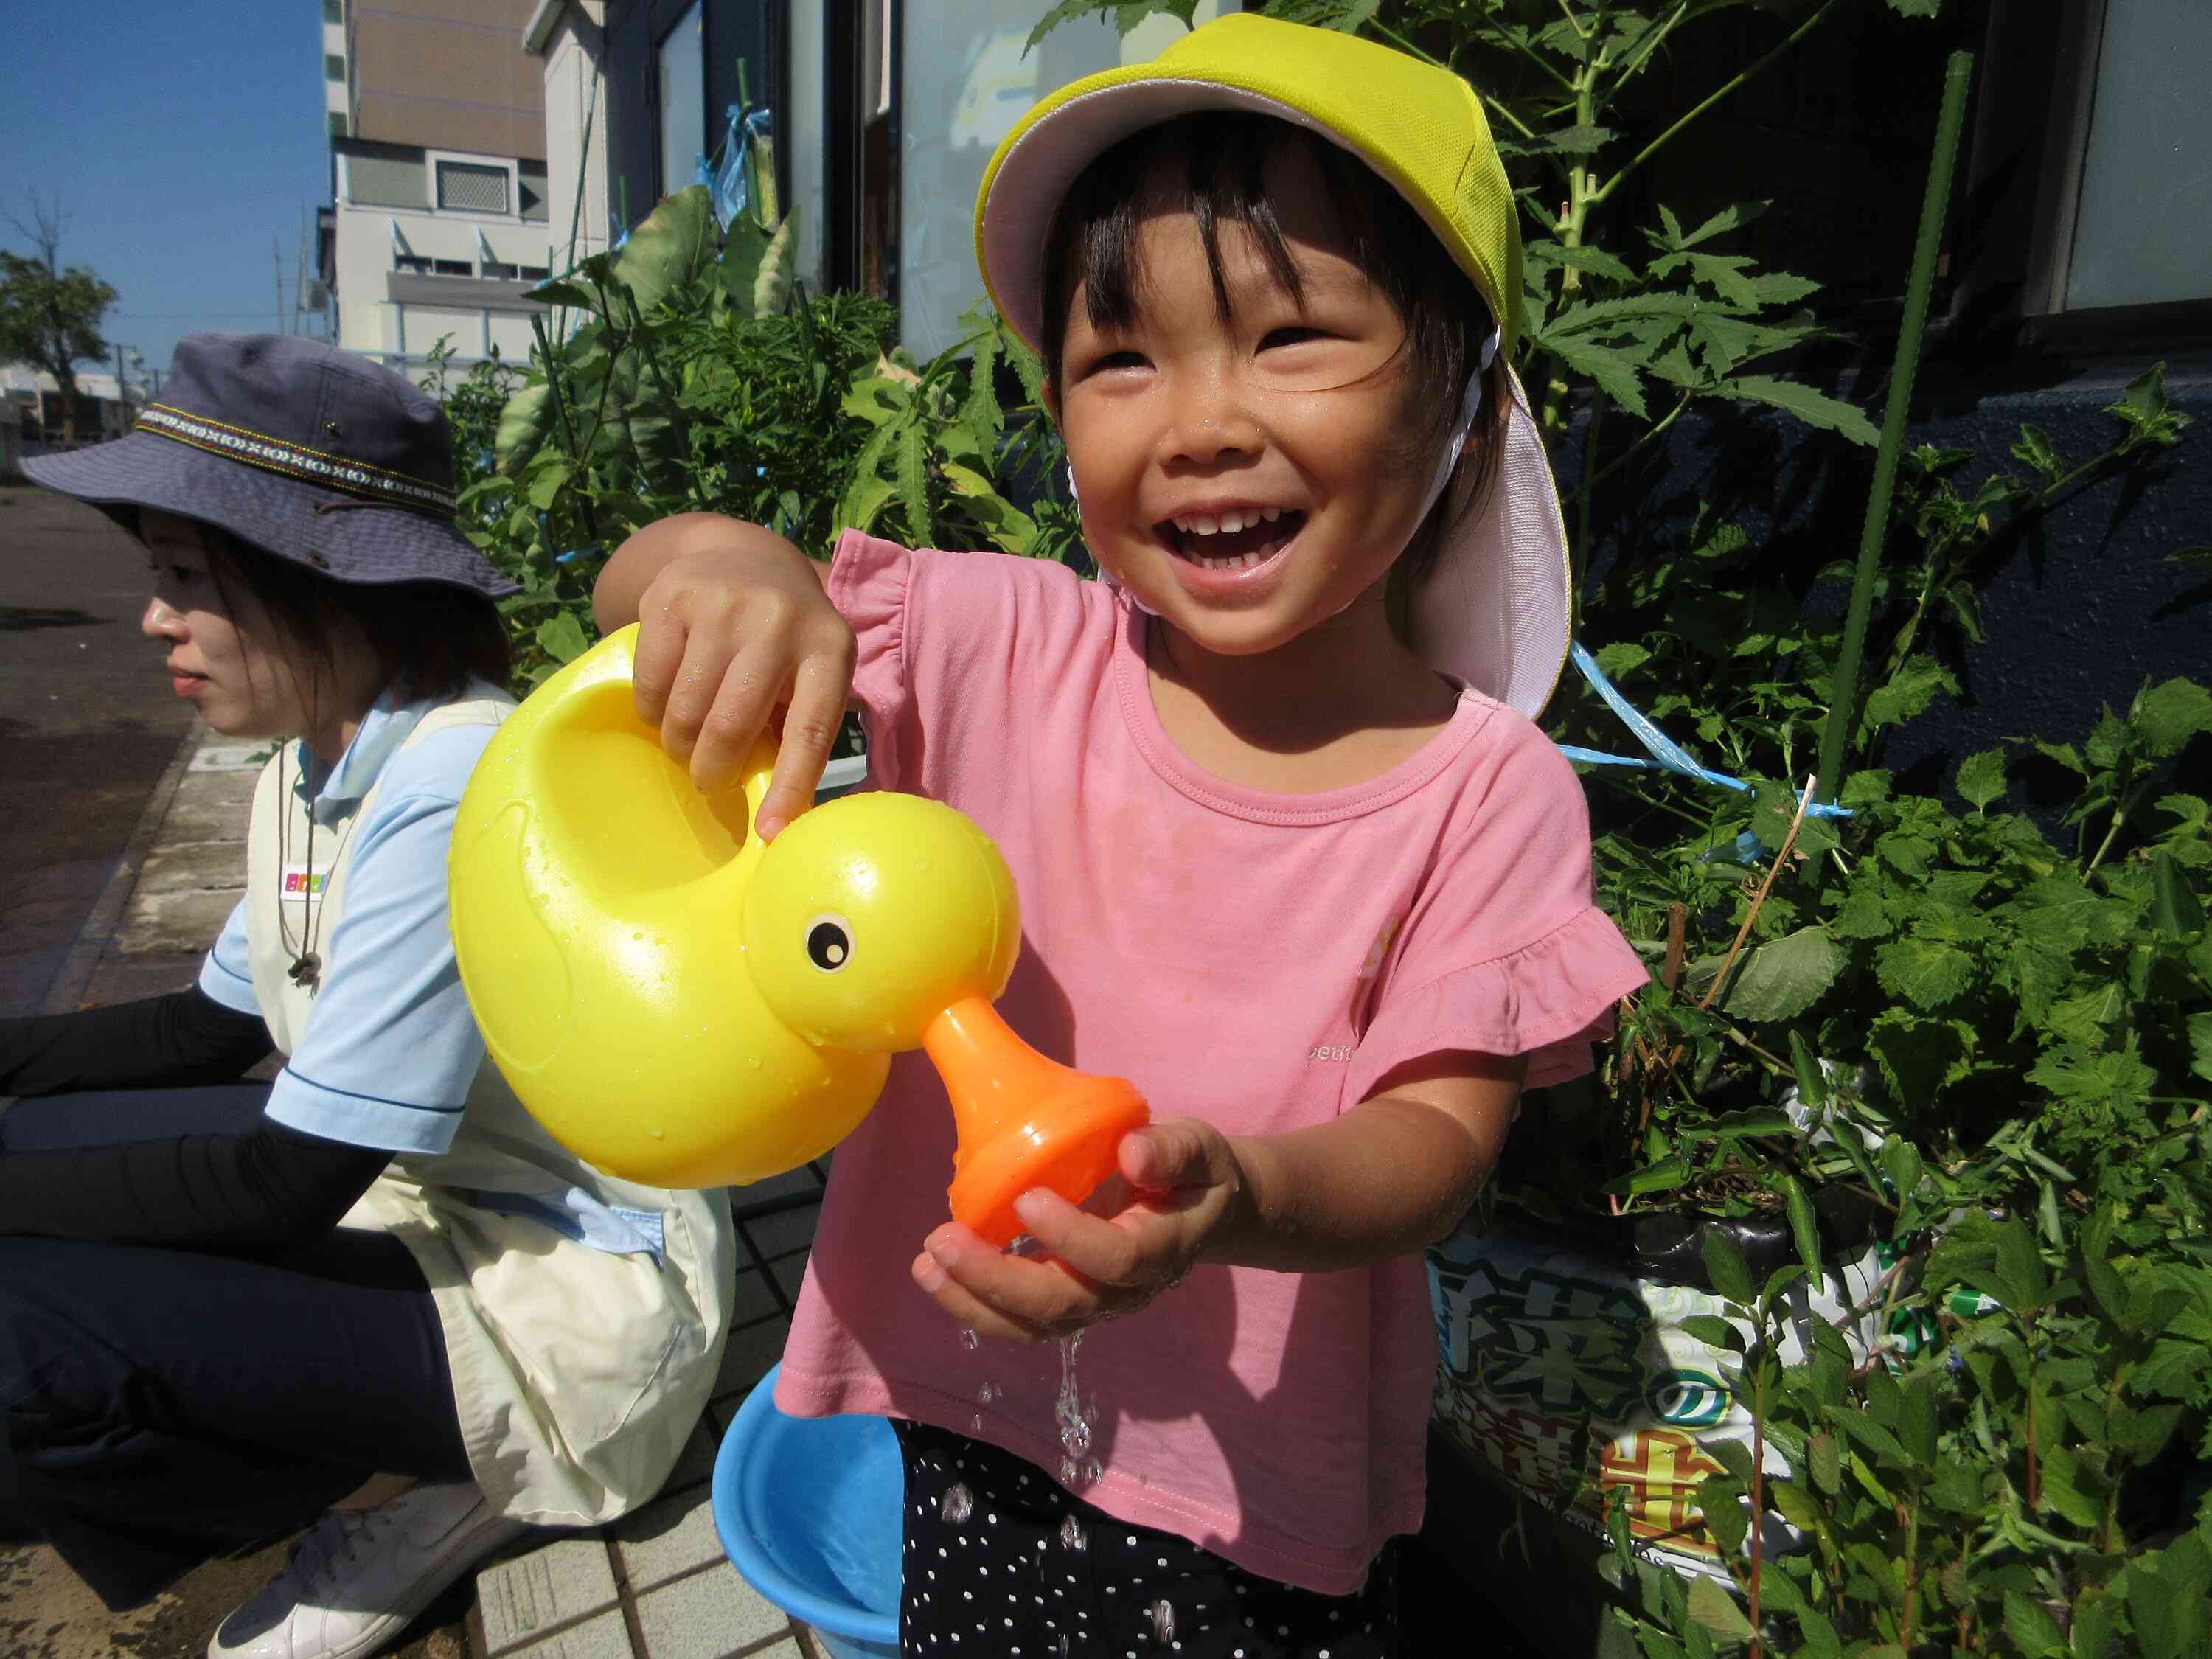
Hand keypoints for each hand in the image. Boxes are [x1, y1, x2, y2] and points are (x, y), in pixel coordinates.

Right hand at [624, 525, 853, 833]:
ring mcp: (721, 606)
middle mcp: (778, 622)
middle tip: (709, 778)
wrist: (744, 554)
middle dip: (713, 770)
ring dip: (679, 745)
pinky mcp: (670, 599)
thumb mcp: (812, 670)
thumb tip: (777, 816)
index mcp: (828, 648)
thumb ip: (800, 725)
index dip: (790, 785)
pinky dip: (653, 712)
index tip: (771, 832)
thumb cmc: (785, 638)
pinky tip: (668, 705)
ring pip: (685, 711)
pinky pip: (650, 685)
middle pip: (732, 726)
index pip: (811, 729)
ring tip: (688, 743)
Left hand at [909, 1118, 1251, 1343]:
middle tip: (943, 1240)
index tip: (1027, 1196)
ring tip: (925, 1265)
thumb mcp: (1197, 1148)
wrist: (1202, 1211)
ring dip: (972, 1301)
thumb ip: (1171, 1150)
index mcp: (1161, 1249)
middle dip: (996, 1280)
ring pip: (1032, 1324)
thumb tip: (1132, 1154)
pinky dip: (973, 1304)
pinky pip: (1019, 1320)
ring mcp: (1094, 1304)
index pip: (1116, 1258)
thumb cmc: (1195, 1173)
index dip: (1071, 1236)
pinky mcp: (1066, 1302)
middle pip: (1061, 1305)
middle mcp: (1125, 1291)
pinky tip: (935, 1273)